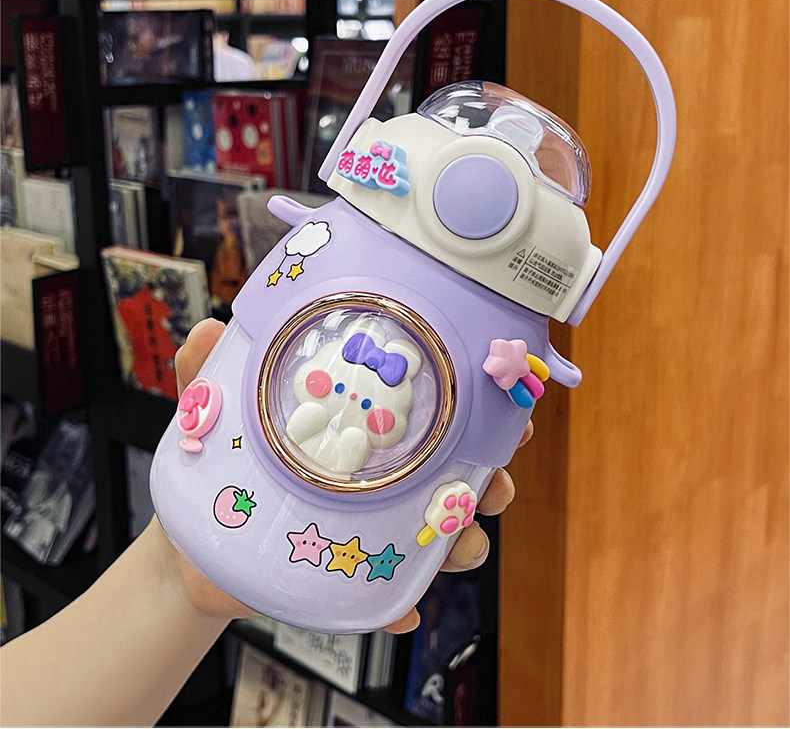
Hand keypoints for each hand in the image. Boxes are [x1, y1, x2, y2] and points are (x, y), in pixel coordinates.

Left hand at [164, 318, 532, 632]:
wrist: (189, 544)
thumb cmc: (219, 464)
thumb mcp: (213, 409)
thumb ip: (206, 369)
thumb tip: (206, 328)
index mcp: (362, 432)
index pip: (431, 414)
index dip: (479, 411)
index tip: (510, 406)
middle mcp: (380, 479)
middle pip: (455, 476)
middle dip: (490, 479)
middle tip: (494, 484)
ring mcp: (372, 531)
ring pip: (438, 536)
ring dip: (464, 543)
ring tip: (460, 544)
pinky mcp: (350, 579)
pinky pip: (387, 597)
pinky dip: (399, 607)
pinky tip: (401, 613)